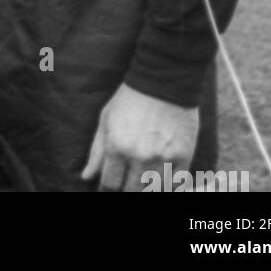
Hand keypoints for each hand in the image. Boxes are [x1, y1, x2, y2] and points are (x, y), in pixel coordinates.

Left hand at [82, 83, 198, 191]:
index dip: (108, 187)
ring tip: (144, 175)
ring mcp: (163, 157)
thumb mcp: (106, 119)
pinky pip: (176, 184)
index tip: (111, 184)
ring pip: (154, 191)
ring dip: (148, 187)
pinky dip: (168, 184)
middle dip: (127, 187)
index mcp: (117, 146)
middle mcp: (139, 156)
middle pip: (132, 191)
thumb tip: (86, 176)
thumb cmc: (130, 99)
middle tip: (128, 178)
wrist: (163, 80)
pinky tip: (162, 177)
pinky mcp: (184, 156)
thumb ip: (96, 151)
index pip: (110, 184)